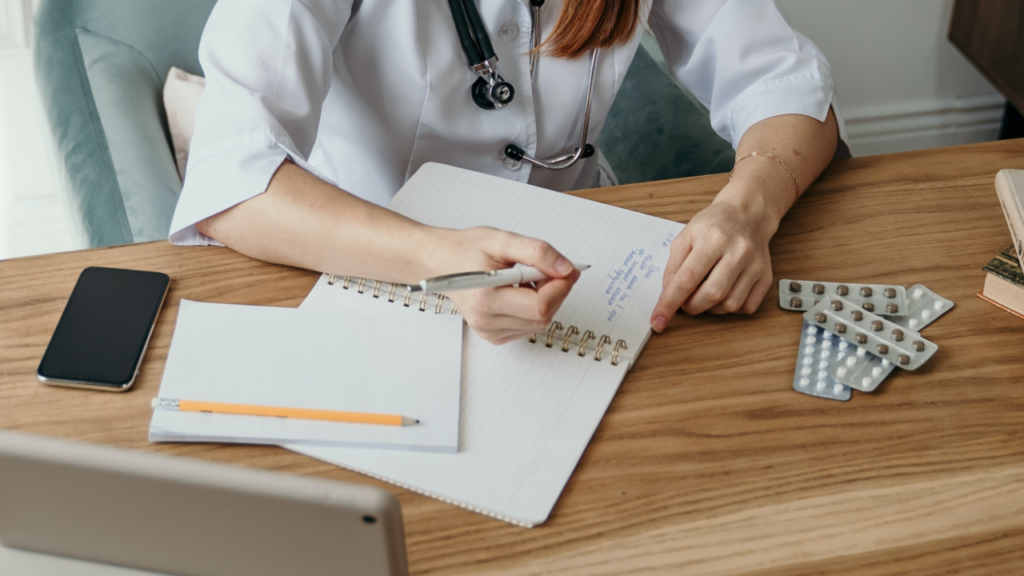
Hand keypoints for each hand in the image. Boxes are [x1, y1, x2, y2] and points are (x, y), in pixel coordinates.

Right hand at [431, 227, 579, 343]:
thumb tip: (565, 268)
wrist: (442, 261)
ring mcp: (488, 331)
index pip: (540, 305)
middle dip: (555, 292)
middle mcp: (485, 320)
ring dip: (545, 300)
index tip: (568, 270)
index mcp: (486, 298)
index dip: (561, 287)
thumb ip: (537, 252)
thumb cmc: (467, 250)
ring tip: (529, 278)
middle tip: (550, 269)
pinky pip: (528, 327)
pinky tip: (522, 292)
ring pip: (538, 324)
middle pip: (543, 317)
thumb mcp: (503, 240)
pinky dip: (534, 310)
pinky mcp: (493, 335)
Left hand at [650, 192, 777, 331]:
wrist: (748, 213)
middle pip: (711, 294)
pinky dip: (731, 308)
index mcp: (713, 239)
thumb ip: (673, 266)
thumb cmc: (714, 225)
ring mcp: (755, 265)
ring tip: (705, 294)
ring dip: (711, 309)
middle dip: (692, 306)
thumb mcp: (686, 236)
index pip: (687, 278)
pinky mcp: (765, 276)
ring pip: (730, 304)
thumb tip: (667, 295)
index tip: (658, 321)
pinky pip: (747, 307)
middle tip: (685, 302)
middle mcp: (738, 252)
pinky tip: (724, 294)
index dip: (670, 303)